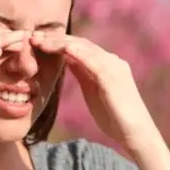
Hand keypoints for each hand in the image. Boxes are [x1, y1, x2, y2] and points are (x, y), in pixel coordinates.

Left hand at [30, 32, 157, 148]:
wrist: (135, 133)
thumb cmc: (114, 116)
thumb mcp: (92, 90)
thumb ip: (82, 73)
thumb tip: (66, 58)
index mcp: (106, 64)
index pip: (79, 46)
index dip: (58, 42)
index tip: (37, 42)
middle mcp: (111, 61)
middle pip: (81, 43)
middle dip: (56, 39)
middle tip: (33, 36)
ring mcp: (114, 68)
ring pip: (85, 49)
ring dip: (62, 43)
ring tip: (42, 41)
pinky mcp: (114, 79)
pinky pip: (95, 62)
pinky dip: (80, 54)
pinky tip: (65, 49)